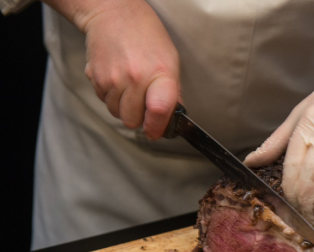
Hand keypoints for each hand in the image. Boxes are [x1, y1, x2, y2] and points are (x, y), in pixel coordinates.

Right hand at [82, 1, 179, 138]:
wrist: (113, 13)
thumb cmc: (146, 35)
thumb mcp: (170, 60)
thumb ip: (173, 92)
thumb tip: (172, 118)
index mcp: (159, 74)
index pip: (158, 111)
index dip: (157, 127)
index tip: (157, 132)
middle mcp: (135, 78)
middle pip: (133, 120)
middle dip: (139, 118)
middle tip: (143, 103)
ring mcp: (112, 79)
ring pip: (117, 113)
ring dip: (124, 107)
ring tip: (130, 87)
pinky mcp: (95, 78)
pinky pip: (104, 101)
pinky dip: (111, 97)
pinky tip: (118, 79)